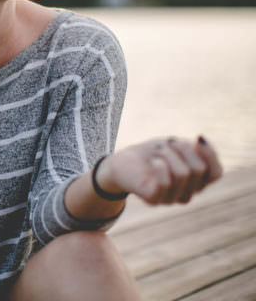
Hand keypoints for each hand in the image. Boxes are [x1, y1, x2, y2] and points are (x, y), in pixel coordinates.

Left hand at [98, 136, 222, 204]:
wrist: (119, 163)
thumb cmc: (150, 154)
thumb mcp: (175, 146)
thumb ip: (193, 148)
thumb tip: (202, 141)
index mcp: (195, 183)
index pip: (216, 172)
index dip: (210, 153)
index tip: (197, 137)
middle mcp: (186, 194)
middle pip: (200, 169)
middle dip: (183, 149)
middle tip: (166, 144)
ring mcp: (171, 199)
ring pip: (184, 173)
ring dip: (169, 154)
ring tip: (158, 151)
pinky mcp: (154, 199)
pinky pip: (166, 182)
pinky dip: (160, 166)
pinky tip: (152, 162)